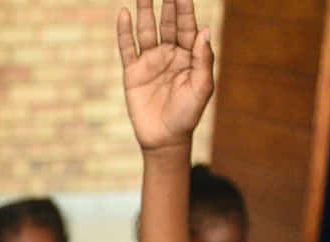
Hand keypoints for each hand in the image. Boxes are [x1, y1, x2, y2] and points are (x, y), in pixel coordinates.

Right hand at [117, 0, 214, 151]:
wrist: (164, 139)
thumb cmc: (187, 115)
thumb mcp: (201, 88)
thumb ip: (203, 59)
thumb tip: (204, 30)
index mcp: (189, 55)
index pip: (187, 25)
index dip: (184, 7)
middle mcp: (170, 53)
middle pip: (167, 22)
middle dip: (166, 2)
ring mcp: (150, 61)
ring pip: (147, 30)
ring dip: (145, 10)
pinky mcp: (133, 71)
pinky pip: (127, 47)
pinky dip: (125, 31)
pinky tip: (125, 14)